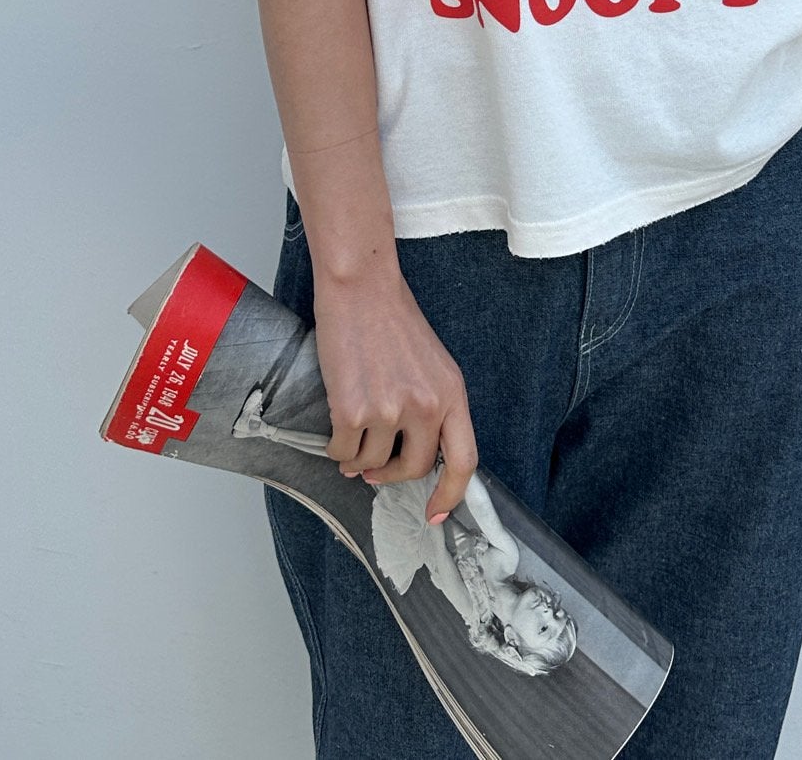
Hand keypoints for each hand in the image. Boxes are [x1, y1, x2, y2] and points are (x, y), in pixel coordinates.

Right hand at [312, 265, 478, 524]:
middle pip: (414, 469)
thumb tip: (411, 454)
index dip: (451, 494)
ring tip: (353, 436)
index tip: (435, 513)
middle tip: (375, 469)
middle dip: (391, 475)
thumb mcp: (431, 365)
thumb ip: (432, 407)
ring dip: (360, 459)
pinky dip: (337, 450)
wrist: (360, 289)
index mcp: (452, 394)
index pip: (464, 461)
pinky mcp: (352, 411)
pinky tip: (337, 430)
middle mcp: (426, 406)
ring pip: (372, 462)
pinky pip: (343, 452)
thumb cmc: (392, 320)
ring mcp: (389, 410)